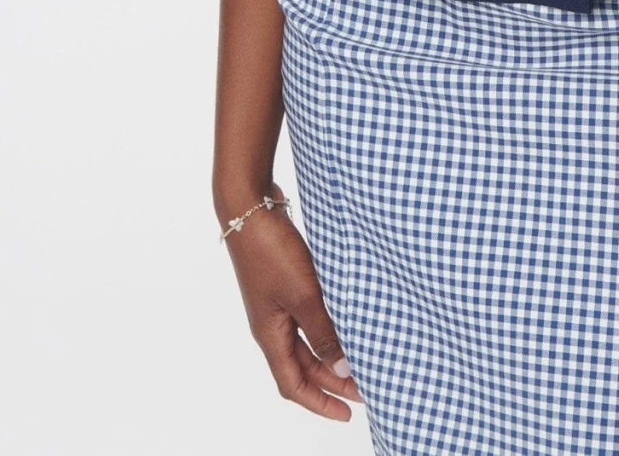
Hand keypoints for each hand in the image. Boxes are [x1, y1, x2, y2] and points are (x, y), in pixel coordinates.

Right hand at [221, 188, 364, 420]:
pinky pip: (309, 315)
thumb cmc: (270, 250)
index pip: (293, 384)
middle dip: (333, 380)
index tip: (348, 412)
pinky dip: (329, 324)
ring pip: (307, 340)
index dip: (320, 402)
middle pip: (302, 365)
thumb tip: (343, 367)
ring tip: (363, 356)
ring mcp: (278, 302)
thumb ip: (323, 330)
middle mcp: (272, 323)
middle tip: (367, 386)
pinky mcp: (286, 281)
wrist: (251, 206)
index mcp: (270, 334)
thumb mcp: (302, 294)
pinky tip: (349, 317)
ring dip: (332, 352)